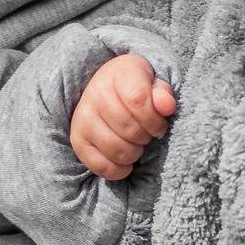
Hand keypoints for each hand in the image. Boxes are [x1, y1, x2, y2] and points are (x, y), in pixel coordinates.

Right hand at [69, 54, 174, 179]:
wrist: (107, 87)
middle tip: (146, 134)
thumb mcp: (154, 84)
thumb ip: (163, 94)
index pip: (139, 100)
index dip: (154, 120)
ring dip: (134, 154)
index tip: (159, 125)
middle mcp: (96, 93)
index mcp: (119, 74)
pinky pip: (100, 166)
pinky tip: (125, 162)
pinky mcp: (77, 139)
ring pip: (116, 150)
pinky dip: (118, 170)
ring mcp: (83, 117)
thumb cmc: (137, 88)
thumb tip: (167, 106)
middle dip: (146, 137)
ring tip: (136, 144)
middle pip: (129, 129)